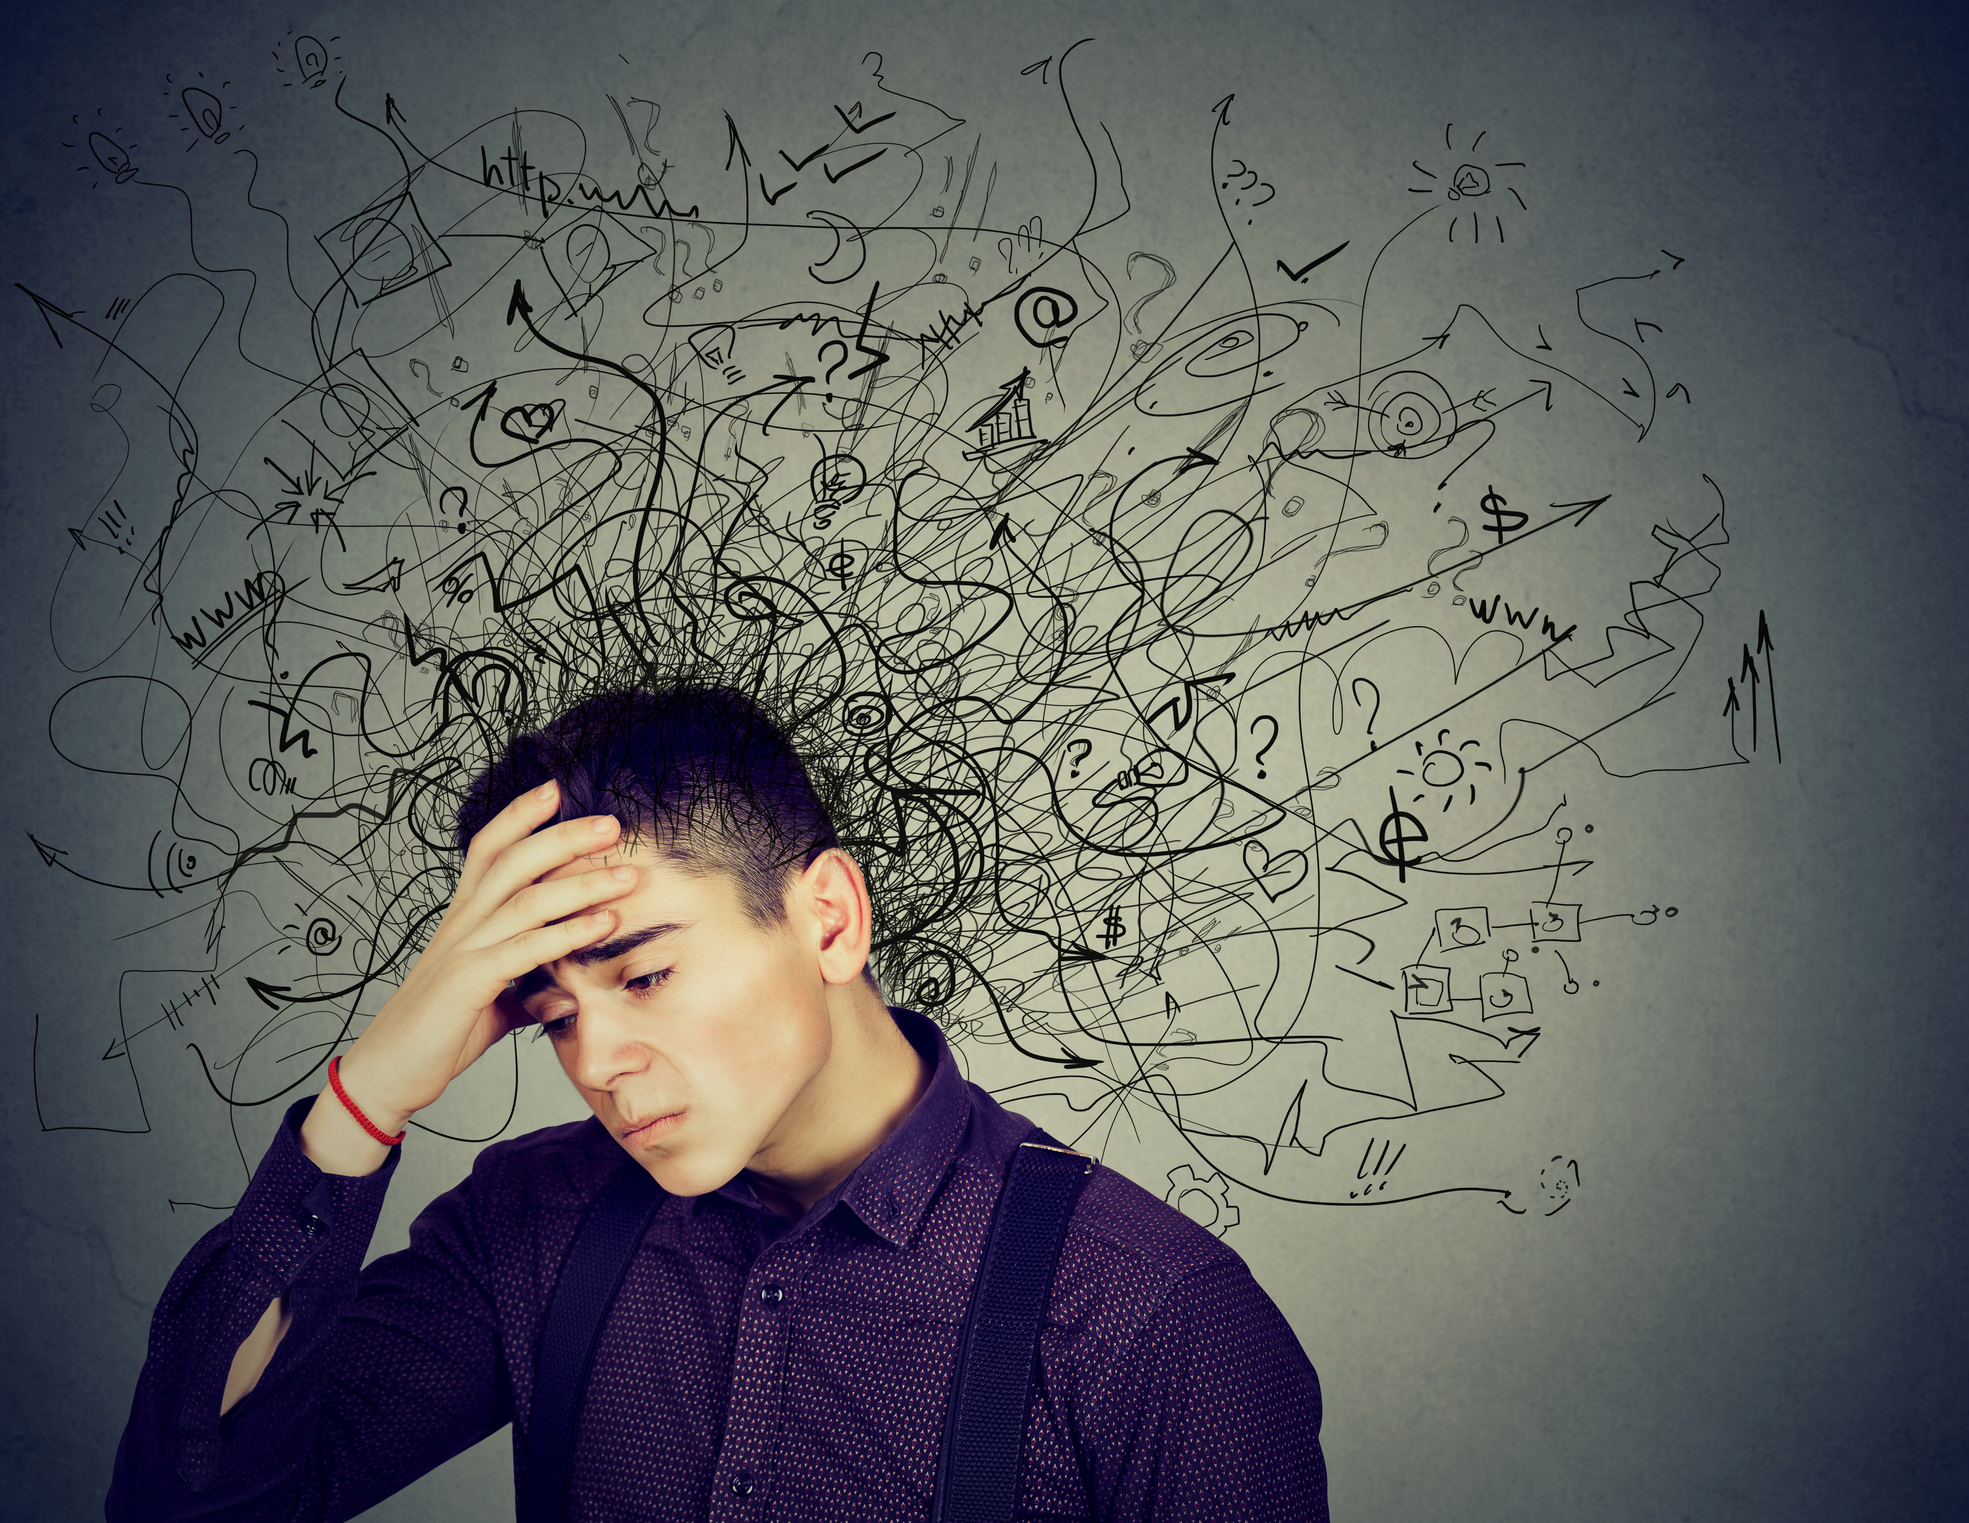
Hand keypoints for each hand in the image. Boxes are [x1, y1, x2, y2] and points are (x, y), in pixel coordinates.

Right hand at [330, 781, 637, 1135]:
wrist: (388, 1072)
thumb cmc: (441, 1033)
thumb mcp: (494, 1000)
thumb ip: (530, 985)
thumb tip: (567, 989)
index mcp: (464, 917)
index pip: (487, 850)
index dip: (517, 816)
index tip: (554, 789)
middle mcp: (462, 923)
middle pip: (514, 861)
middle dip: (564, 837)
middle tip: (613, 824)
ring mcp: (463, 949)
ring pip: (526, 900)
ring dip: (582, 883)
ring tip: (627, 876)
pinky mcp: (468, 982)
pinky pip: (525, 948)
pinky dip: (569, 933)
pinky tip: (604, 924)